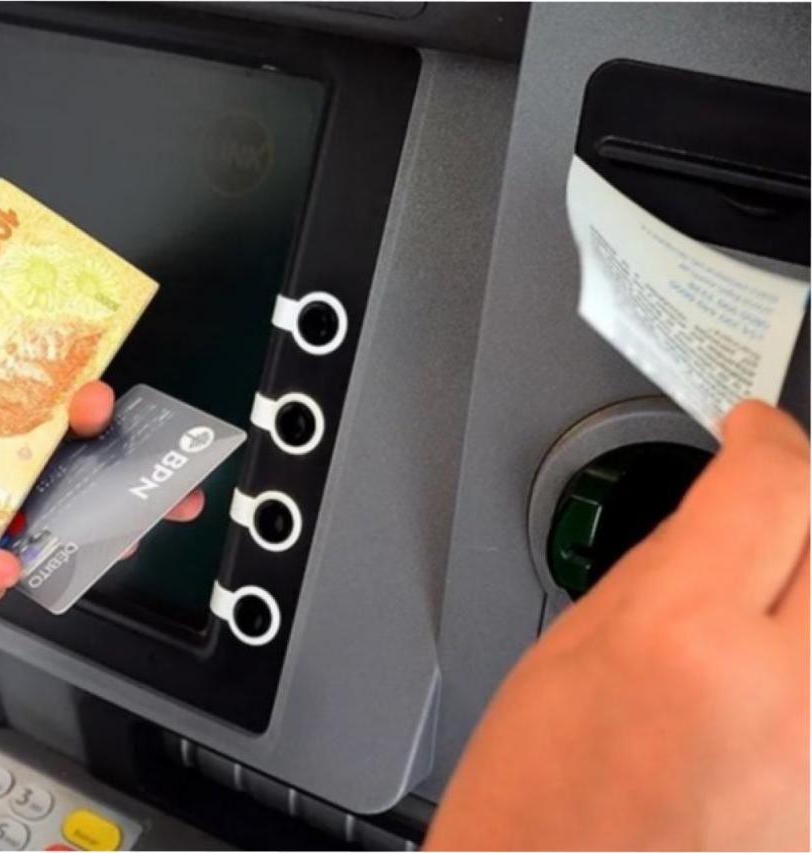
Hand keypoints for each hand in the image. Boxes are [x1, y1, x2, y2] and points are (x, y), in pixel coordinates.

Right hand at [426, 400, 808, 850]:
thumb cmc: (534, 809)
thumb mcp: (562, 655)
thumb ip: (658, 570)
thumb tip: (715, 515)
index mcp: (682, 644)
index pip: (774, 486)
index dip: (766, 437)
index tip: (755, 430)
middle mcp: (786, 700)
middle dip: (810, 495)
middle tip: (776, 489)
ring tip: (773, 580)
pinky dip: (809, 645)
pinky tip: (773, 655)